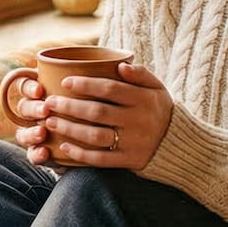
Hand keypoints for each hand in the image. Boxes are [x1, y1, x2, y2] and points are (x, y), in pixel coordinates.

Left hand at [15, 62, 172, 169]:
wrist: (178, 143)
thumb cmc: (159, 109)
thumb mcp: (157, 88)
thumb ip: (141, 74)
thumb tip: (121, 65)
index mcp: (143, 99)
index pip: (110, 88)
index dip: (85, 84)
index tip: (64, 82)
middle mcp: (137, 121)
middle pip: (98, 112)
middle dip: (70, 107)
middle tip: (49, 102)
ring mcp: (133, 143)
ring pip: (96, 136)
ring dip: (70, 129)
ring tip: (50, 122)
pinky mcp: (129, 161)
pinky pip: (102, 160)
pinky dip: (81, 154)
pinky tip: (65, 147)